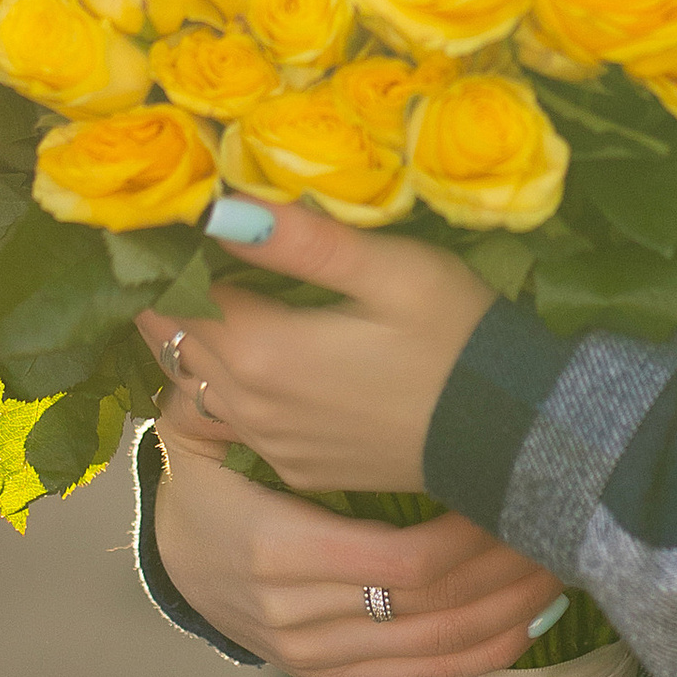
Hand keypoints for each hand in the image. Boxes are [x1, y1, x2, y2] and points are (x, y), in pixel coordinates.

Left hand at [135, 196, 498, 495]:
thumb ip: (302, 240)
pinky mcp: (296, 469)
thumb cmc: (456, 337)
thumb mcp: (391, 270)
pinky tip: (252, 357)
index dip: (168, 258)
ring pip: (197, 385)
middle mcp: (252, 406)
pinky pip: (233, 424)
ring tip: (212, 296)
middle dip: (170, 297)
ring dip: (194, 342)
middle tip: (180, 251)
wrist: (507, 435)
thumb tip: (221, 206)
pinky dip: (225, 386)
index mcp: (265, 351)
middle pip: (176, 343)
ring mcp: (272, 446)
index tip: (172, 223)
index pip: (177, 297)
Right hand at [149, 404, 563, 676]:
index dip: (472, 537)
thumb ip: (234, 379)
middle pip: (428, 605)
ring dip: (505, 614)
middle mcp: (294, 617)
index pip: (401, 560)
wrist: (171, 556)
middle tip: (558, 531)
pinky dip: (477, 655)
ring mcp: (312, 658)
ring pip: (432, 648)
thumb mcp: (206, 424)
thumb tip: (237, 304)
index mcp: (275, 550)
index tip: (513, 494)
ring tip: (557, 571)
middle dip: (504, 573)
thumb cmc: (207, 474)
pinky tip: (524, 626)